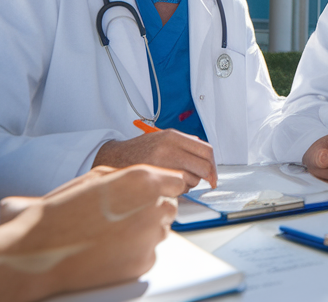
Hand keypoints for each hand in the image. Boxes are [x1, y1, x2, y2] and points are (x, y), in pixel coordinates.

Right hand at [0, 165, 188, 297]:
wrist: (40, 248)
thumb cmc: (63, 212)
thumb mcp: (97, 178)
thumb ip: (130, 177)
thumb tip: (149, 181)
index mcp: (143, 180)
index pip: (175, 181)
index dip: (161, 188)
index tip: (152, 193)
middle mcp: (152, 206)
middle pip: (170, 206)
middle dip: (153, 209)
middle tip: (125, 215)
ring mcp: (150, 236)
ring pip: (161, 230)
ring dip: (145, 230)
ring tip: (113, 231)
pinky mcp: (144, 261)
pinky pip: (150, 252)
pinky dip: (136, 252)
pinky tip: (112, 248)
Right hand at [93, 130, 215, 189]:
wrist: (114, 158)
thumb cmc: (140, 150)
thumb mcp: (162, 139)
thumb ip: (185, 145)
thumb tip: (207, 157)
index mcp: (173, 136)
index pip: (206, 150)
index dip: (213, 165)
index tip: (213, 175)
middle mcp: (169, 148)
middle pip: (203, 167)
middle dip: (205, 177)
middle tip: (202, 181)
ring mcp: (162, 163)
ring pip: (192, 180)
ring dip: (189, 184)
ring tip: (176, 179)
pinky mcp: (155, 178)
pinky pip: (178, 189)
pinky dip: (178, 190)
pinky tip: (167, 184)